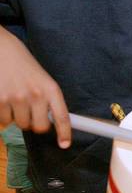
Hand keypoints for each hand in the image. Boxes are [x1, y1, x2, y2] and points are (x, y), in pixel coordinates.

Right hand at [0, 28, 70, 147]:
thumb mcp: (41, 78)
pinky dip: (2, 114)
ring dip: (16, 117)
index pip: (62, 117)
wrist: (0, 48)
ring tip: (13, 98)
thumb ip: (47, 99)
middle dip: (34, 124)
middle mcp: (36, 95)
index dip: (64, 133)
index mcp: (51, 89)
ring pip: (19, 124)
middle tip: (29, 113)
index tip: (64, 144)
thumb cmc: (22, 64)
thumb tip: (52, 122)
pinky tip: (3, 98)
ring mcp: (16, 98)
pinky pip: (3, 121)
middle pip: (39, 127)